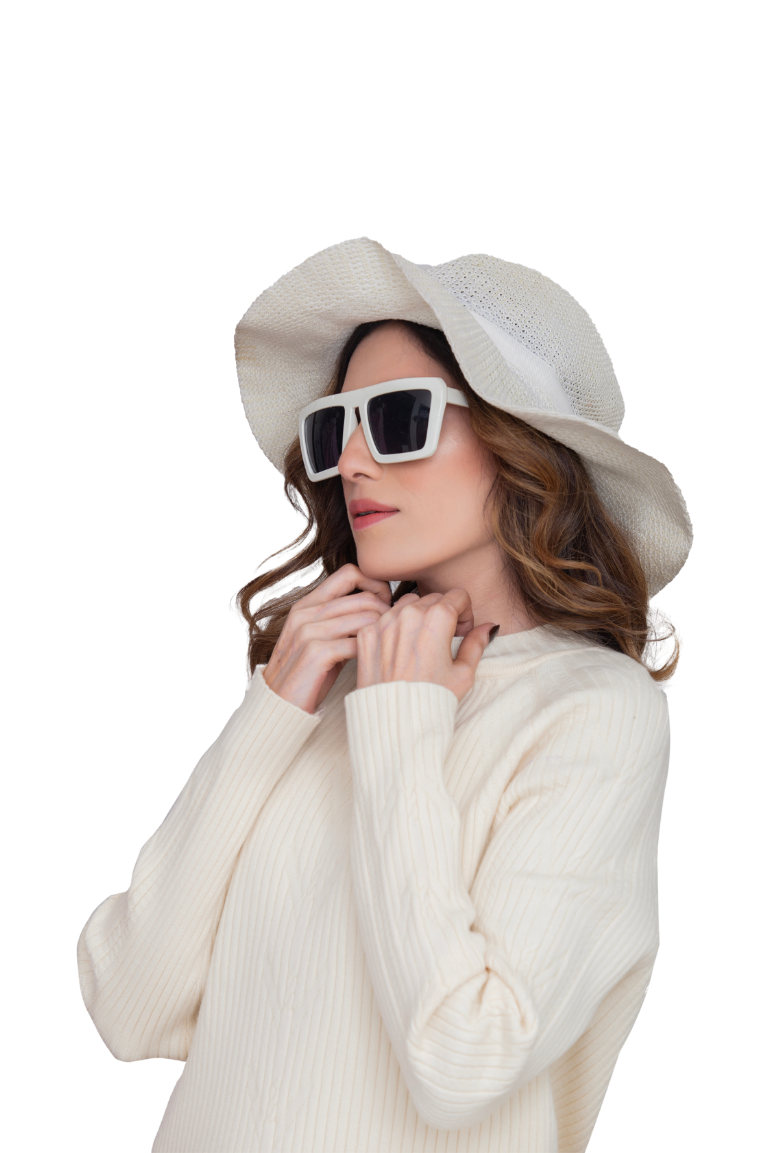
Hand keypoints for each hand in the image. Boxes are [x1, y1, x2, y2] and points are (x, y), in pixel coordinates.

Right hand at [263, 563, 391, 713]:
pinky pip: (356, 642)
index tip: (387, 604)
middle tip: (396, 630)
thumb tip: (380, 608)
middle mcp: (305, 613)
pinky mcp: (315, 653)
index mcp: (307, 604)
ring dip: (383, 631)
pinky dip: (372, 650)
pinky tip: (376, 661)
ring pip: (364, 617)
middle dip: (388, 612)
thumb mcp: (320, 639)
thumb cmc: (308, 675)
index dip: (375, 584)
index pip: (350, 573)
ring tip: (390, 646)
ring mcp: (308, 632)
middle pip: (363, 597)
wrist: (279, 707)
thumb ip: (341, 620)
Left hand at [355, 587, 495, 701]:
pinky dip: (394, 628)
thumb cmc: (431, 699)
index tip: (461, 631)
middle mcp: (408, 613)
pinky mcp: (367, 633)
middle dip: (442, 613)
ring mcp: (384, 622)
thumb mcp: (464, 673)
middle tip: (443, 640)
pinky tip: (400, 651)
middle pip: (433, 598)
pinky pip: (384, 618)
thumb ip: (477, 643)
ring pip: (407, 604)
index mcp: (437, 618)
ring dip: (417, 616)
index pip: (458, 595)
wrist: (395, 721)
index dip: (465, 613)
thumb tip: (489, 627)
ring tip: (420, 643)